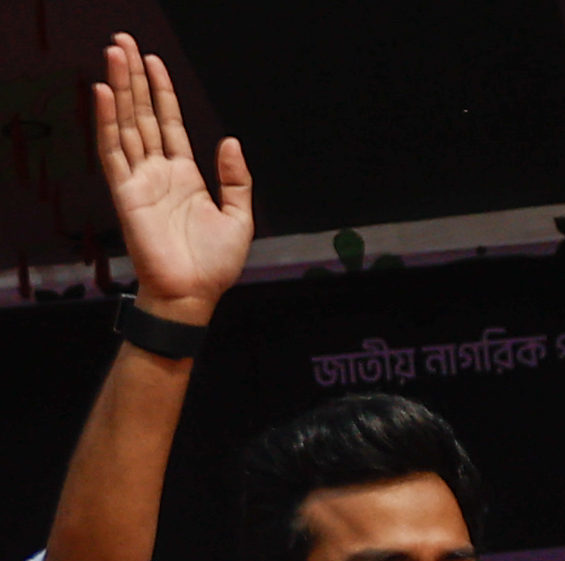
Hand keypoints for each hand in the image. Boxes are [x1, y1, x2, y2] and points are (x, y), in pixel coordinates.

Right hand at [93, 34, 250, 325]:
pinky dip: (108, 122)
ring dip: (120, 88)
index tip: (152, 61)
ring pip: (126, 124)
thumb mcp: (240, 218)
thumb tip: (231, 141)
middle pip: (142, 115)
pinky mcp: (125, 193)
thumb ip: (236, 180)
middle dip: (134, 78)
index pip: (169, 123)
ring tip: (114, 54)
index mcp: (185, 175)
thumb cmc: (215, 265)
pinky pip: (113, 151)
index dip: (161, 92)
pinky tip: (106, 94)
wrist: (194, 295)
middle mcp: (158, 172)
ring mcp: (140, 180)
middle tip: (123, 42)